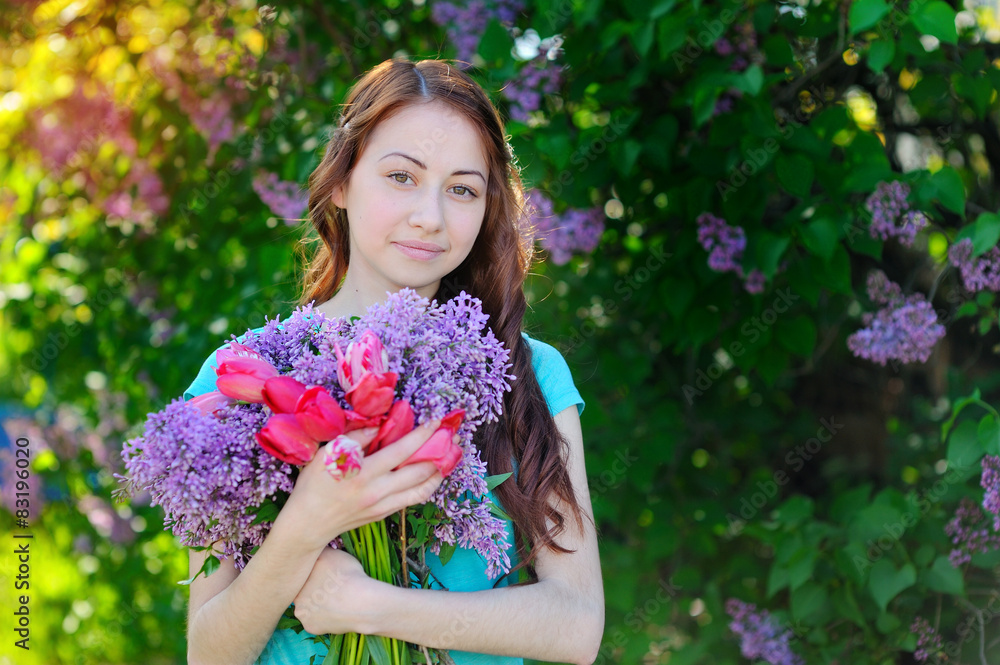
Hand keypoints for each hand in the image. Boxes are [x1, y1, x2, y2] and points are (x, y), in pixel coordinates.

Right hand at [281, 420, 444, 549]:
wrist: (308, 524)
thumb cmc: (314, 485)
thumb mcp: (326, 454)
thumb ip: (355, 438)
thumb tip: (380, 424)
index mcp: (363, 473)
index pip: (401, 451)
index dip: (422, 435)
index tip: (436, 422)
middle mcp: (377, 491)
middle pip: (419, 471)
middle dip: (439, 452)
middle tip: (452, 438)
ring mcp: (383, 505)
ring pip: (422, 489)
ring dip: (439, 472)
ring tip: (450, 456)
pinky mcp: (384, 515)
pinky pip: (413, 499)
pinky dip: (427, 486)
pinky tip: (431, 474)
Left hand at [293, 547, 375, 635]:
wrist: (360, 603)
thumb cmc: (346, 576)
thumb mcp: (331, 554)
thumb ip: (318, 552)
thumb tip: (312, 548)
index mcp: (298, 580)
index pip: (301, 576)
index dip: (312, 573)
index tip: (323, 573)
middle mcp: (295, 598)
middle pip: (302, 592)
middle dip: (312, 589)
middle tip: (329, 586)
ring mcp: (302, 615)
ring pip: (307, 607)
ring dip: (316, 604)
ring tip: (335, 599)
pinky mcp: (312, 628)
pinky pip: (316, 621)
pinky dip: (324, 617)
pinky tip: (336, 611)